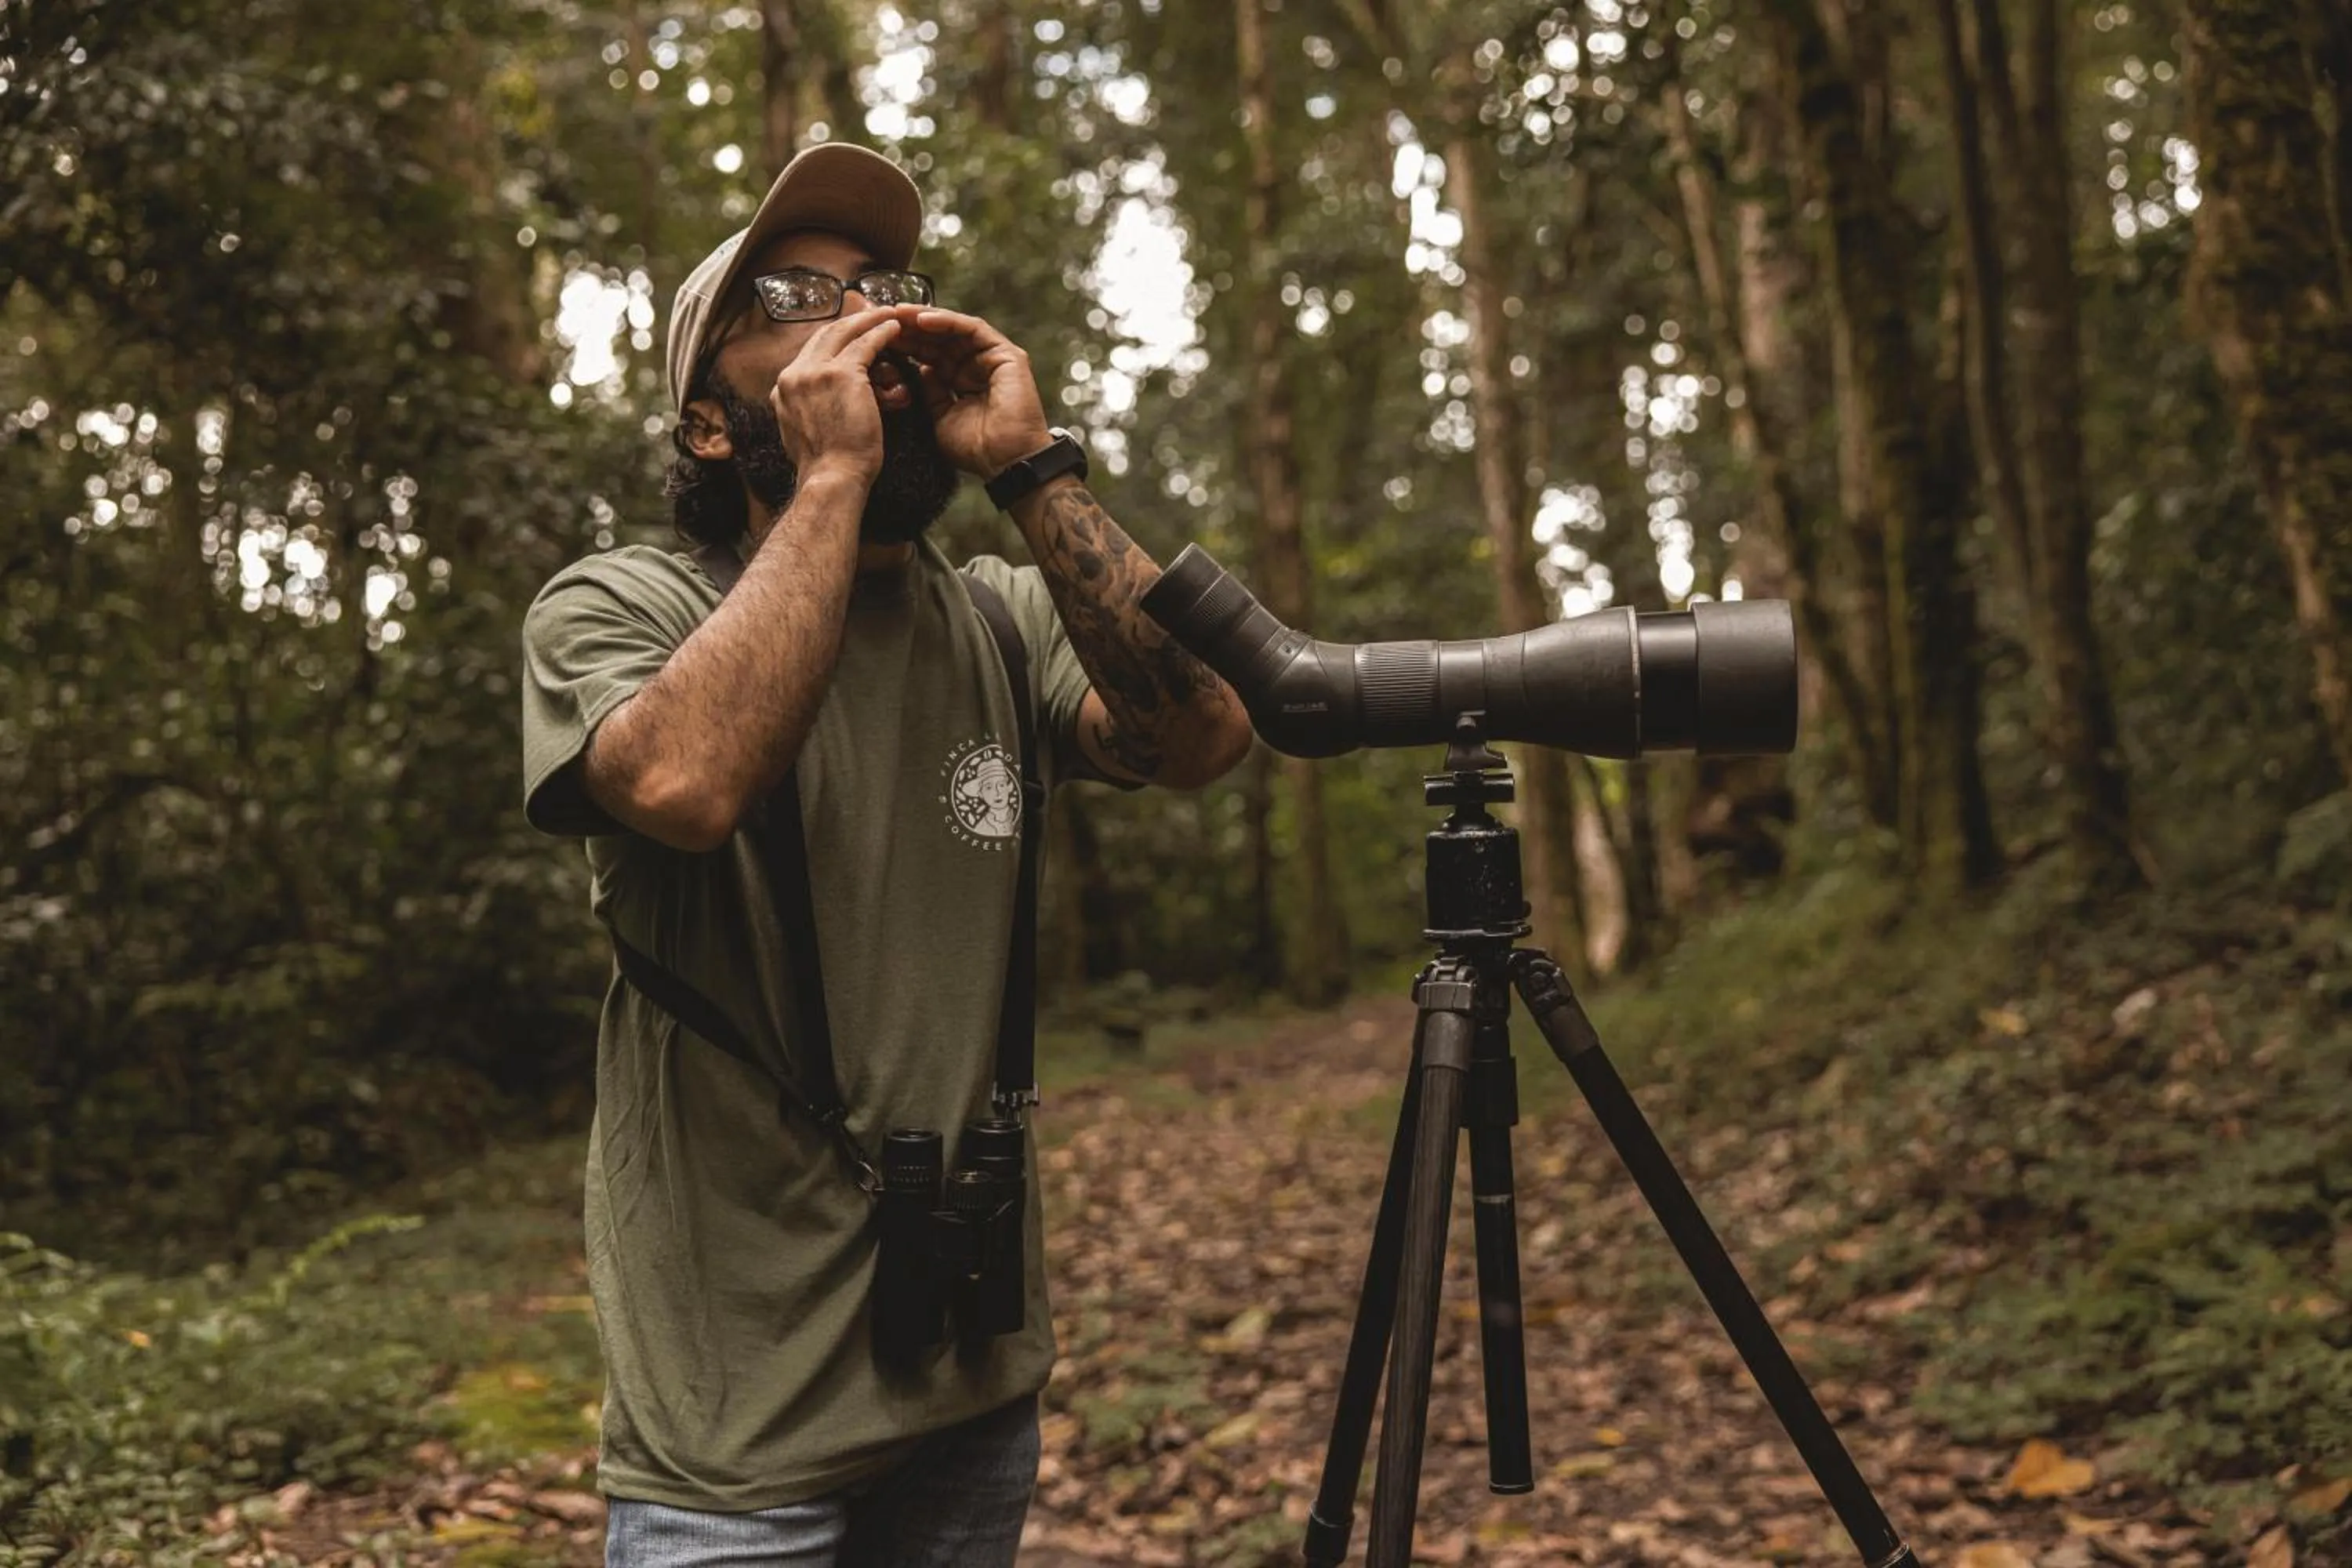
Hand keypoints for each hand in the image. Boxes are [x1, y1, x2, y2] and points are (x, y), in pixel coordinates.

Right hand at [767, 310, 908, 488]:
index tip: (850, 333)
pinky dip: (881, 332)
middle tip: (871, 313)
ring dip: (868, 321)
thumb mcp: (803, 431)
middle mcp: (793, 374)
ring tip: (888, 315)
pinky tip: (895, 327)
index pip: (809, 352)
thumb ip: (807, 409)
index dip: (832, 339)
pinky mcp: (842, 374)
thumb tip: (816, 404)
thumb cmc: (826, 466)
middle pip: (824, 335)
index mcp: (783, 388)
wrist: (831, 478)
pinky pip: (866, 343)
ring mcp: (815, 371)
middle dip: (850, 322)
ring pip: (844, 332)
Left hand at [897, 308, 1054, 477]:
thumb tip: (918, 369)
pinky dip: (948, 322)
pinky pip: (973, 329)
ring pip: (955, 328)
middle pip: (940, 337)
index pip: (931, 354)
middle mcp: (977, 365)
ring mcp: (993, 358)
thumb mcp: (940, 416)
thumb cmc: (976, 448)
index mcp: (961, 379)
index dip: (905, 344)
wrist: (1004, 462)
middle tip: (882, 317)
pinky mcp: (1006, 354)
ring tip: (899, 313)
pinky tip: (923, 319)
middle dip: (911, 327)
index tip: (877, 337)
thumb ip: (930, 392)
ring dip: (925, 319)